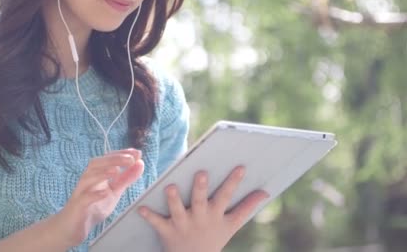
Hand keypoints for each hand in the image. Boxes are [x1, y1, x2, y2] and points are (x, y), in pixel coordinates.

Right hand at [56, 148, 144, 247]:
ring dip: (102, 173)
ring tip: (116, 171)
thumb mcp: (114, 191)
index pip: (107, 159)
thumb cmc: (93, 207)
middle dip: (113, 159)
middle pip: (96, 163)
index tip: (137, 153)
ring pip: (88, 178)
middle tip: (130, 159)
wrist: (72, 227)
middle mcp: (87, 180)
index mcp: (96, 174)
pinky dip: (94, 195)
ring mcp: (81, 192)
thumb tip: (140, 163)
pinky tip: (105, 193)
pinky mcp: (77, 206)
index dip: (121, 154)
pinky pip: (84, 198)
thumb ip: (126, 178)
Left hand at [138, 166, 268, 251]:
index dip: (234, 182)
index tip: (240, 167)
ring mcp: (183, 225)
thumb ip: (247, 207)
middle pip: (201, 201)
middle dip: (201, 188)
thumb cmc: (213, 238)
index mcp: (216, 215)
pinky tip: (140, 208)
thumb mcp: (231, 225)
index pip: (227, 196)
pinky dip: (149, 216)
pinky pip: (157, 223)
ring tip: (170, 187)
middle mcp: (200, 219)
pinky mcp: (167, 232)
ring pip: (178, 210)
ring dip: (173, 199)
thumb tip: (266, 192)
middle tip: (201, 173)